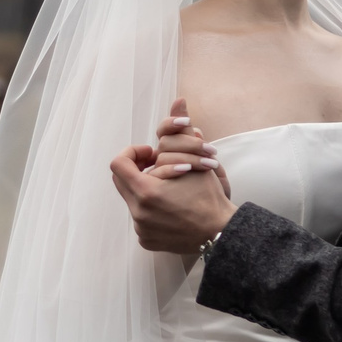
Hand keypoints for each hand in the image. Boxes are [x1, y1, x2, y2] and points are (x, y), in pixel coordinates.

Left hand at [110, 99, 237, 252]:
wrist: (222, 233)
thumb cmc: (210, 197)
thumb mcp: (197, 159)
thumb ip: (181, 131)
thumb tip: (178, 100)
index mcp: (146, 192)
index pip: (118, 163)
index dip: (134, 153)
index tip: (152, 154)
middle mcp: (138, 213)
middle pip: (121, 181)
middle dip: (138, 170)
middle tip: (158, 166)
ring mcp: (141, 229)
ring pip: (132, 200)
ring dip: (146, 190)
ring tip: (169, 187)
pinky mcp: (147, 241)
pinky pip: (140, 220)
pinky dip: (152, 210)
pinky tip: (172, 208)